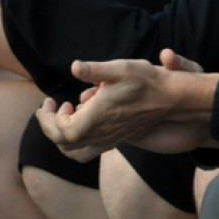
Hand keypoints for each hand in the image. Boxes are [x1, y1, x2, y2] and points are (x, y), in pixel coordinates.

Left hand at [35, 49, 216, 160]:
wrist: (172, 98)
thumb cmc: (147, 81)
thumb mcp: (120, 68)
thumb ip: (94, 69)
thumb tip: (74, 66)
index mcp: (95, 119)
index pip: (58, 130)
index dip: (47, 118)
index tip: (49, 101)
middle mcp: (101, 134)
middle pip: (63, 143)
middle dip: (51, 125)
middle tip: (54, 106)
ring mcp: (110, 139)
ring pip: (75, 152)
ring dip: (64, 137)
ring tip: (67, 118)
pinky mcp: (118, 139)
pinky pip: (89, 151)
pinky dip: (79, 142)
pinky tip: (87, 122)